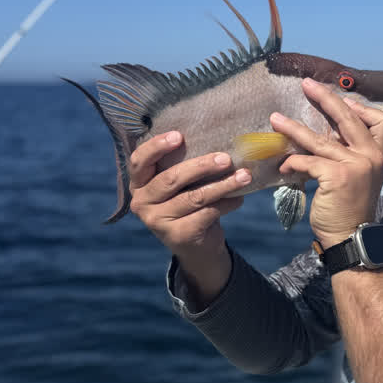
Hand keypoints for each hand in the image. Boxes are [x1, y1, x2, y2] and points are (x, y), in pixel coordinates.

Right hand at [129, 131, 251, 258]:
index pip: (139, 161)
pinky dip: (227, 203)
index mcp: (138, 183)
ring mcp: (157, 222)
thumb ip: (183, 164)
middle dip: (201, 166)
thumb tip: (217, 138)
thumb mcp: (181, 184)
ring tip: (244, 176)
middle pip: (171, 179)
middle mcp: (141, 203)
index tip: (179, 136)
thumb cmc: (189, 202)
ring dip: (223, 185)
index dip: (156, 147)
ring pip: (194, 197)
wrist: (197, 246)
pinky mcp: (178, 235)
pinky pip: (207, 213)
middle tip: (226, 158)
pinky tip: (239, 198)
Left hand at [271, 77, 382, 247]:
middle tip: (306, 84)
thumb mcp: (359, 176)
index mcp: (380, 154)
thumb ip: (350, 153)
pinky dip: (293, 163)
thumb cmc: (351, 207)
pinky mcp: (337, 176)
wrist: (351, 237)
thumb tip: (328, 132)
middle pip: (348, 117)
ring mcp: (355, 165)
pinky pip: (308, 161)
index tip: (343, 101)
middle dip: (325, 98)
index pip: (382, 120)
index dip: (361, 107)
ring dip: (294, 128)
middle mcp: (371, 155)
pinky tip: (284, 167)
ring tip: (275, 119)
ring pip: (319, 139)